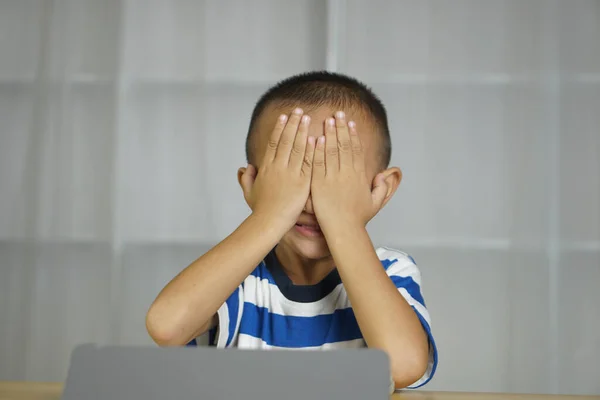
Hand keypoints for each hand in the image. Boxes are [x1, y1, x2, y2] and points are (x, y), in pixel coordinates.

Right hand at [239, 108, 315, 229]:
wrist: (269, 222)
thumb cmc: (260, 210)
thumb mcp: (249, 192)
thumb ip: (247, 179)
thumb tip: (246, 168)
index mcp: (266, 167)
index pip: (274, 142)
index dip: (280, 128)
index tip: (284, 116)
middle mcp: (278, 166)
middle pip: (286, 140)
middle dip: (293, 123)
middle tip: (299, 110)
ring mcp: (290, 173)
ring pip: (298, 147)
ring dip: (303, 131)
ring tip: (308, 118)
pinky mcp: (302, 182)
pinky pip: (308, 162)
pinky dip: (312, 149)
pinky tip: (317, 138)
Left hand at [311, 111, 387, 231]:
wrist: (344, 230)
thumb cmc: (358, 219)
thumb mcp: (375, 202)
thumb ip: (382, 187)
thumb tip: (383, 174)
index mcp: (359, 176)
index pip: (356, 150)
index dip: (353, 135)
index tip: (350, 122)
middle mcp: (347, 174)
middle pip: (344, 145)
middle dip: (341, 127)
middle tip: (338, 113)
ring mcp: (333, 178)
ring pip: (332, 151)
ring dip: (330, 134)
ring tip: (328, 120)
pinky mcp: (320, 184)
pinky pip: (318, 163)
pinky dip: (318, 150)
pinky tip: (316, 138)